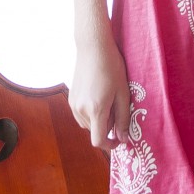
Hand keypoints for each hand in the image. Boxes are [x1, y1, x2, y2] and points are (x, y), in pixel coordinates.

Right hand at [69, 32, 131, 150]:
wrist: (93, 48)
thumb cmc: (112, 68)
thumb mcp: (123, 93)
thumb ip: (123, 119)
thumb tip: (123, 139)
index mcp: (96, 110)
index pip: (99, 140)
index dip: (110, 145)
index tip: (119, 140)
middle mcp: (81, 110)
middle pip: (95, 131)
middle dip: (108, 126)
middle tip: (117, 107)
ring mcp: (73, 104)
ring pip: (88, 124)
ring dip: (99, 120)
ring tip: (108, 100)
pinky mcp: (71, 98)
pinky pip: (82, 115)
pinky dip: (91, 113)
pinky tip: (99, 96)